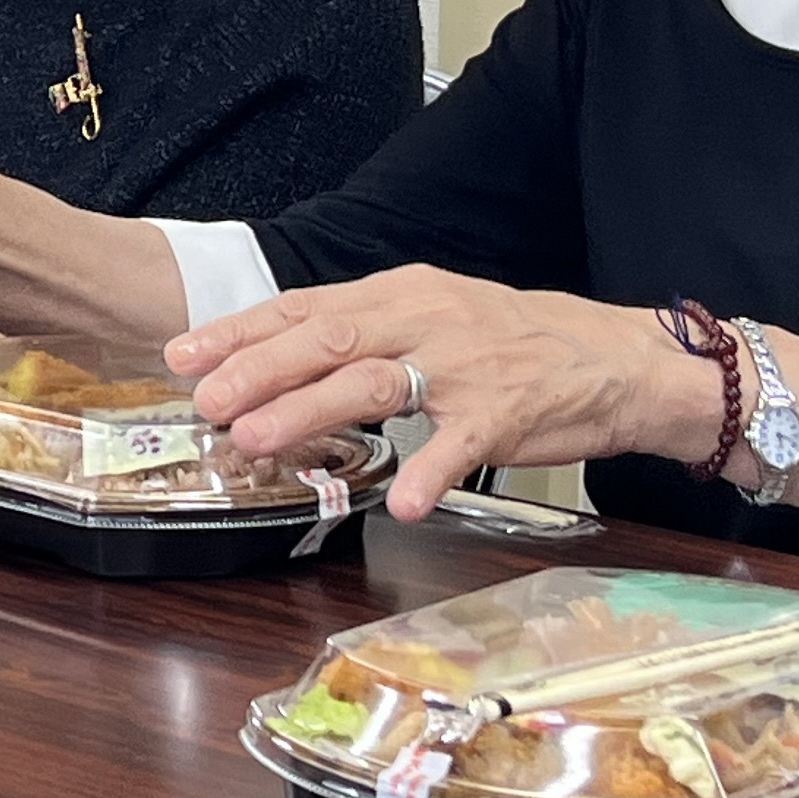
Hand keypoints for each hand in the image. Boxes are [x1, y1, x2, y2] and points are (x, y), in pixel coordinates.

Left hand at [173, 267, 715, 522]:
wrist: (614, 360)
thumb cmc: (509, 342)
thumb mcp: (428, 316)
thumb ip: (360, 333)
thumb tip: (272, 358)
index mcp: (398, 295)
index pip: (304, 309)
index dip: (240, 332)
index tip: (184, 355)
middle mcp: (423, 320)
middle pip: (326, 341)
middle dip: (256, 370)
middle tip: (206, 401)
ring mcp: (464, 367)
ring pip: (372, 384)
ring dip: (308, 413)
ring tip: (256, 439)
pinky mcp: (505, 413)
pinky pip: (460, 445)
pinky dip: (429, 472)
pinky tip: (403, 502)